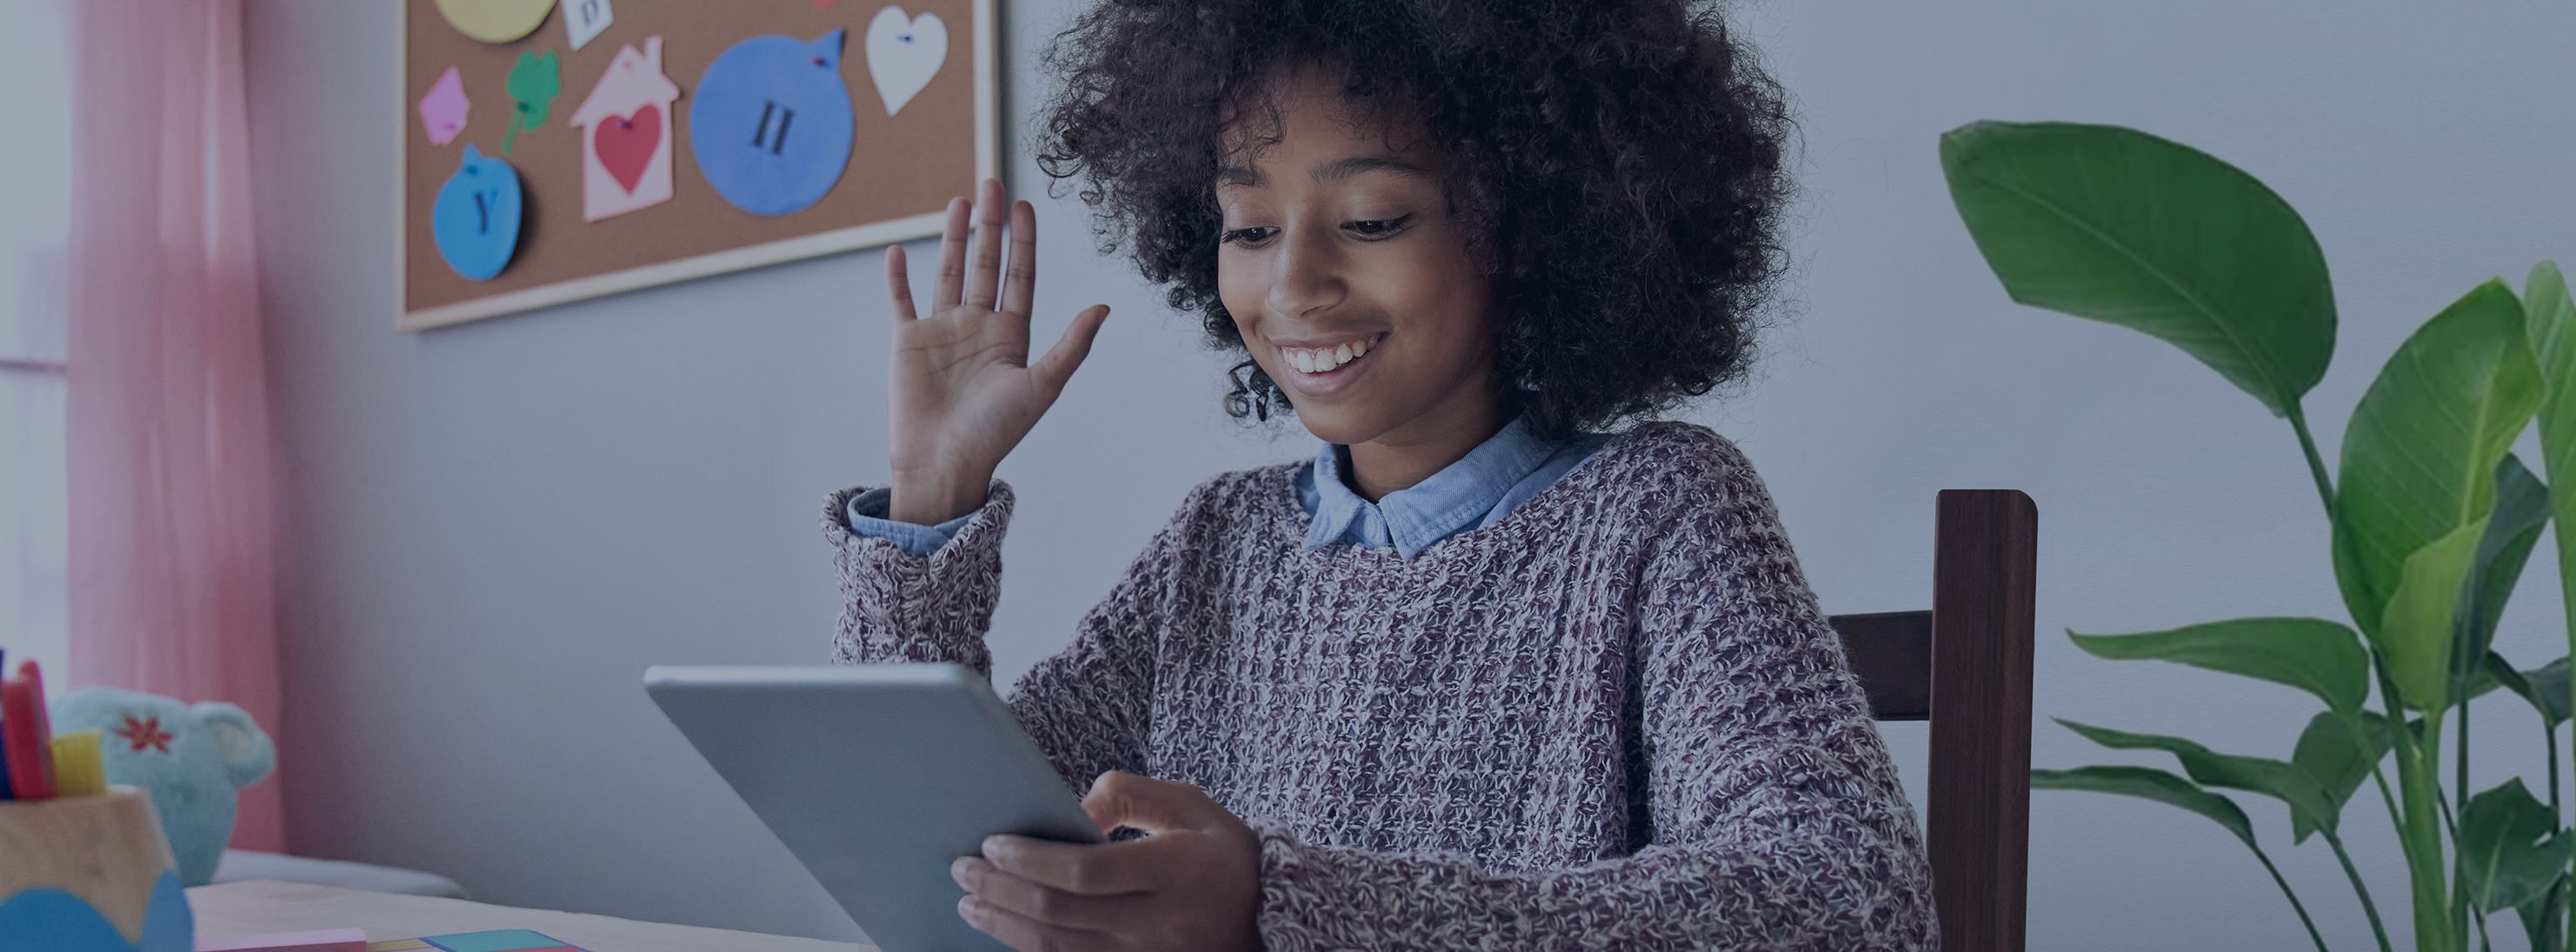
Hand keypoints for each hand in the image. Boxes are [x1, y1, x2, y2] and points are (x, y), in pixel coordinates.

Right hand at [887, 178, 1110, 523]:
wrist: (944, 464)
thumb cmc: (995, 434)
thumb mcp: (1041, 386)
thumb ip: (1071, 346)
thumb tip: (1104, 308)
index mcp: (1011, 336)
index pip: (1020, 276)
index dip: (1023, 241)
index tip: (1025, 206)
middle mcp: (978, 327)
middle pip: (986, 264)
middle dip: (990, 225)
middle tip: (992, 183)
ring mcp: (943, 332)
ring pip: (949, 272)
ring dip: (954, 239)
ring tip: (960, 202)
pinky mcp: (909, 342)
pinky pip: (903, 301)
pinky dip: (898, 277)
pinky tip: (900, 250)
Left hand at [951, 771, 1263, 951]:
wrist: (1271, 915)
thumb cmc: (1222, 852)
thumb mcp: (1190, 804)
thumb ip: (1128, 796)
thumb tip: (1070, 813)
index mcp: (1177, 870)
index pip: (1085, 871)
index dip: (1030, 861)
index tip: (991, 844)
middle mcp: (1161, 923)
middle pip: (1059, 913)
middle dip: (1000, 891)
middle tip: (962, 869)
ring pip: (1058, 950)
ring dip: (1004, 926)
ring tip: (970, 904)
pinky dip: (1032, 951)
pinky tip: (1006, 933)